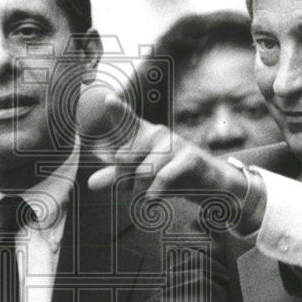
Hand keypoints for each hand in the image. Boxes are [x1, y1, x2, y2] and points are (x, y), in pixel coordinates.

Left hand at [82, 92, 265, 232]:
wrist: (211, 184)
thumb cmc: (173, 176)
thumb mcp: (142, 178)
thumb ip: (117, 178)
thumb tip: (90, 184)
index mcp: (144, 134)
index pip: (126, 120)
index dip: (117, 110)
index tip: (108, 99)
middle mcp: (157, 133)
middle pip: (123, 158)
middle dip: (124, 182)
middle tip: (135, 190)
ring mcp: (174, 143)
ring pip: (142, 173)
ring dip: (141, 192)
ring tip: (150, 196)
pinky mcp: (189, 157)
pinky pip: (162, 178)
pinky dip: (153, 195)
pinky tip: (154, 202)